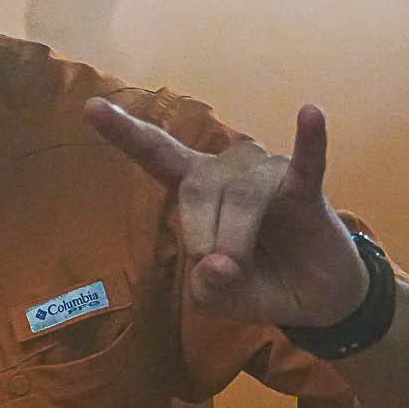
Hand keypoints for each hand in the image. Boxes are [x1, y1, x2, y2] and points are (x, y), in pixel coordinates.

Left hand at [87, 97, 366, 327]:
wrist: (317, 299)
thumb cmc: (257, 284)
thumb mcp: (219, 299)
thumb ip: (205, 288)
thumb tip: (215, 264)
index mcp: (196, 189)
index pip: (155, 154)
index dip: (124, 132)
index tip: (91, 107)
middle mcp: (227, 170)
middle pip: (196, 188)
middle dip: (202, 237)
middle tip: (220, 273)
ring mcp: (267, 174)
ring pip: (241, 195)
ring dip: (238, 238)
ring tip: (244, 268)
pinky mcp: (306, 188)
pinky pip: (306, 162)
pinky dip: (308, 140)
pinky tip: (310, 114)